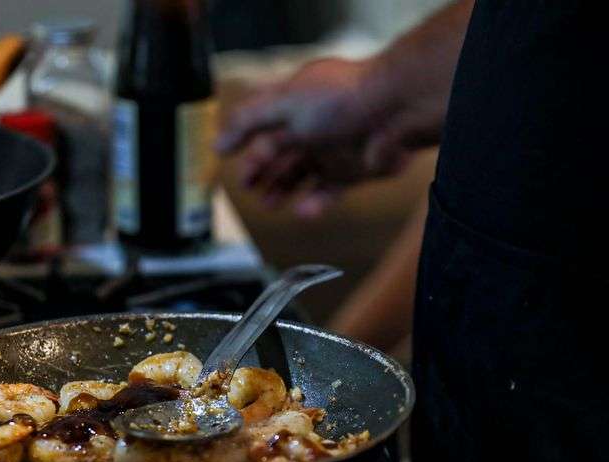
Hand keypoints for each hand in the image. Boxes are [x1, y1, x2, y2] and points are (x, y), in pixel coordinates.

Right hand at [217, 58, 414, 216]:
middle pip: (277, 153)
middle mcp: (312, 125)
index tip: (228, 161)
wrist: (396, 111)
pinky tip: (301, 210)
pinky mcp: (352, 172)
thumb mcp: (282, 103)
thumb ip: (247, 123)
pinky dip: (313, 204)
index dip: (243, 143)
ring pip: (299, 175)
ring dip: (281, 189)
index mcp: (294, 102)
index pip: (260, 124)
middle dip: (260, 171)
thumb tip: (218, 144)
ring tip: (268, 203)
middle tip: (248, 187)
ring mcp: (332, 149)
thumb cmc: (342, 99)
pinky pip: (327, 192)